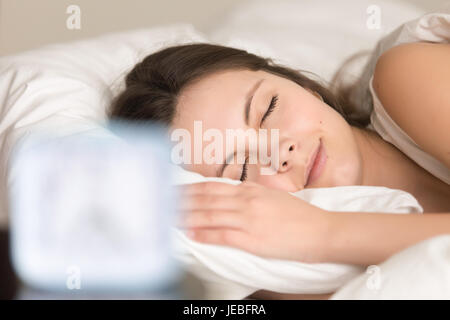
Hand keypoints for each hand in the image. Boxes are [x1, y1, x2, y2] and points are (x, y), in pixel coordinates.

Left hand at [177, 181, 332, 262]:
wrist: (321, 230)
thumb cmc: (299, 215)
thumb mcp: (273, 197)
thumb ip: (251, 195)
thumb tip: (232, 194)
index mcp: (250, 191)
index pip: (212, 187)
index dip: (190, 190)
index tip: (174, 191)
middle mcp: (246, 201)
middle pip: (205, 199)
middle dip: (181, 202)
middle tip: (162, 202)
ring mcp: (248, 219)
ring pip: (209, 215)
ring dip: (187, 217)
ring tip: (169, 218)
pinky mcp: (252, 239)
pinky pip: (222, 235)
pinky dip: (204, 234)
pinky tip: (191, 234)